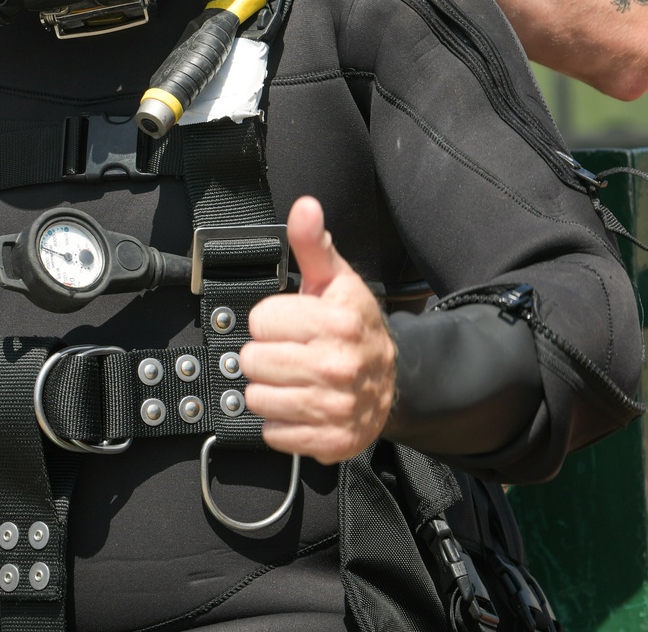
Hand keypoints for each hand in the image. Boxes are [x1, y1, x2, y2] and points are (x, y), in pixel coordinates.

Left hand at [240, 196, 396, 462]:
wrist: (393, 378)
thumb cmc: (356, 326)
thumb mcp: (335, 279)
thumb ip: (312, 243)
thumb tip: (305, 207)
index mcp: (338, 322)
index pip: (261, 320)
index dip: (271, 319)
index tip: (289, 322)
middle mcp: (338, 366)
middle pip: (253, 361)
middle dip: (265, 354)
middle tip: (289, 350)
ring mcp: (336, 408)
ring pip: (257, 398)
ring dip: (269, 388)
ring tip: (293, 377)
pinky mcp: (331, 441)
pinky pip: (273, 433)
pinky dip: (281, 422)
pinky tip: (300, 403)